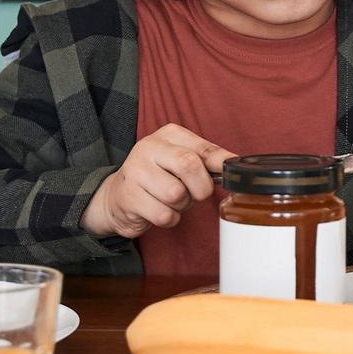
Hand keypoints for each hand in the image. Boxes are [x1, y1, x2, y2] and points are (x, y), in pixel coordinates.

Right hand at [83, 124, 235, 237]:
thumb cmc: (158, 178)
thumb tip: (235, 166)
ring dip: (182, 206)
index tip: (232, 174)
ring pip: (176, 194)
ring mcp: (135, 170)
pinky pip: (164, 214)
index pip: (203, 148)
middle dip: (200, 188)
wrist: (117, 196)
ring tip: (171, 200)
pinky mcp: (128, 196)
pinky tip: (159, 210)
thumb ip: (205, 161)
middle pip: (189, 166)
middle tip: (196, 194)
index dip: (221, 163)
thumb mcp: (180, 162)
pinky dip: (169, 218)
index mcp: (168, 135)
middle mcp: (149, 147)